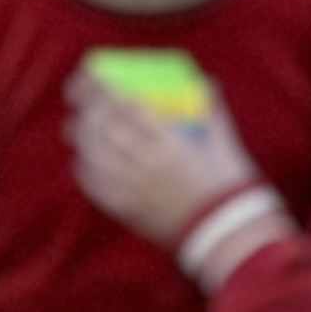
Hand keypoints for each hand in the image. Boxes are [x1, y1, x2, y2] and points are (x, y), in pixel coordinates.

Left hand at [72, 65, 264, 246]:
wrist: (228, 235)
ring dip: (81, 137)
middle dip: (85, 108)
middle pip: (99, 128)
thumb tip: (208, 83)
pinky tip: (86, 161)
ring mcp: (133, 188)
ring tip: (81, 128)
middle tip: (80, 100)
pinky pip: (94, 185)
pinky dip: (84, 169)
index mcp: (169, 143)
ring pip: (91, 154)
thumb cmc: (230, 188)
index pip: (124, 106)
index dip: (102, 88)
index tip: (94, 76)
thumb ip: (212, 111)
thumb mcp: (225, 145)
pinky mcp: (127, 210)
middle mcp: (145, 164)